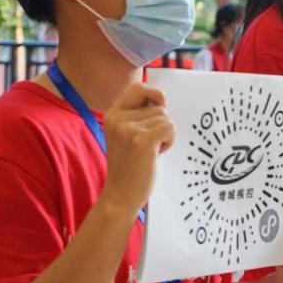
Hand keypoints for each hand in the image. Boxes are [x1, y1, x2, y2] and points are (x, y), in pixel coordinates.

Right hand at [100, 83, 173, 215]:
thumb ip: (137, 116)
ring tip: (151, 151)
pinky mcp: (142, 141)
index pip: (138, 87)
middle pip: (158, 105)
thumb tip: (162, 97)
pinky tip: (157, 154)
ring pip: (166, 118)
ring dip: (165, 134)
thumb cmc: (129, 166)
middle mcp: (118, 118)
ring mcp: (128, 129)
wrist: (120, 196)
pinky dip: (169, 141)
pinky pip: (170, 128)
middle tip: (151, 141)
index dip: (154, 94)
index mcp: (112, 114)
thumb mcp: (125, 135)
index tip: (159, 108)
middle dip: (162, 122)